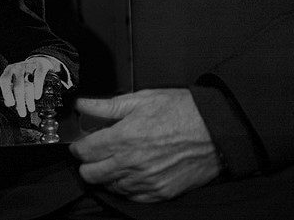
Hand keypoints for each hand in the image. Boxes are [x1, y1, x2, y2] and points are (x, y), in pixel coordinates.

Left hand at [0, 55, 62, 117]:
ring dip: (29, 100)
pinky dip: (38, 89)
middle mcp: (17, 67)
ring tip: (31, 108)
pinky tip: (37, 97)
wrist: (38, 61)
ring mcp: (29, 66)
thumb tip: (8, 103)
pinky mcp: (40, 66)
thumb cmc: (24, 75)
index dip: (6, 93)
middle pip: (17, 87)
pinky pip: (38, 79)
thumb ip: (10, 91)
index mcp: (9, 70)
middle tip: (22, 113)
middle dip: (20, 102)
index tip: (11, 103)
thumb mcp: (15, 80)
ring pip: (28, 86)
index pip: (4, 81)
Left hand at [69, 89, 221, 202]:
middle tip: (94, 151)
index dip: (78, 145)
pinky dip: (125, 185)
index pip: (85, 150)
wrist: (214, 131)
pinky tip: (130, 171)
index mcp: (125, 137)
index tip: (81, 142)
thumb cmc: (181, 111)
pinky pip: (130, 196)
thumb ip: (107, 105)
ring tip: (115, 159)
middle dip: (87, 162)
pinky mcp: (158, 193)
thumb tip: (83, 103)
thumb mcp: (142, 98)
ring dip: (106, 174)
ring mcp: (145, 181)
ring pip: (109, 186)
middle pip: (91, 173)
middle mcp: (132, 163)